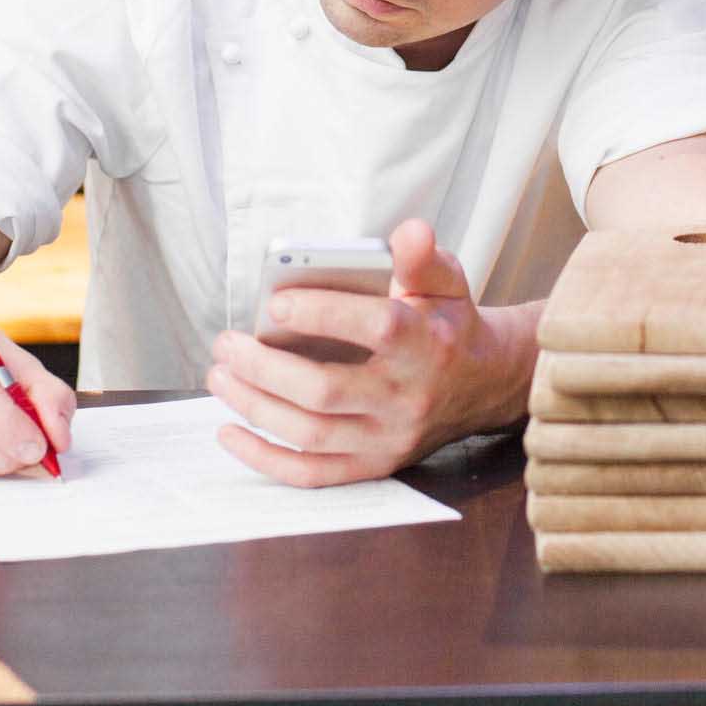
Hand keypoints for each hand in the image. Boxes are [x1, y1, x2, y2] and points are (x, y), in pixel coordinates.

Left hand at [205, 219, 526, 486]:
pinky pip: (311, 474)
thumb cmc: (448, 325)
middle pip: (326, 391)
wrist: (484, 385)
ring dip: (255, 406)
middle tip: (227, 344)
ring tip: (220, 376)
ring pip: (310, 433)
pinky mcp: (373, 466)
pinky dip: (264, 458)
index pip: (377, 329)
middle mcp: (407, 397)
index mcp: (426, 345)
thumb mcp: (444, 282)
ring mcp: (388, 438)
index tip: (276, 303)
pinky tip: (229, 432)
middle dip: (265, 367)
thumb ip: (422, 256)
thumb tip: (409, 232)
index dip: (324, 314)